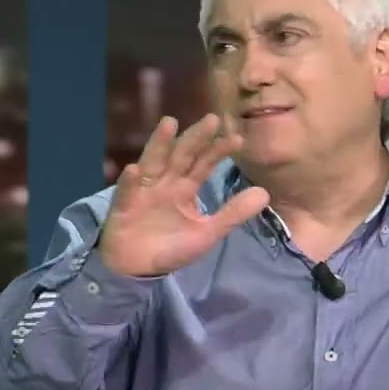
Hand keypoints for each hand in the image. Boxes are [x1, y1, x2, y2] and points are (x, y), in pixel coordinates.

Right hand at [98, 114, 268, 276]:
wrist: (137, 270)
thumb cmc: (170, 247)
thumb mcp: (207, 233)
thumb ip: (233, 213)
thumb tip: (265, 193)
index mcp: (185, 188)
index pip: (204, 164)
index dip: (218, 151)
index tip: (237, 139)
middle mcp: (164, 183)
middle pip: (181, 156)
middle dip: (195, 138)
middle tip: (212, 119)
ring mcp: (143, 191)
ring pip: (152, 163)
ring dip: (159, 144)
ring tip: (169, 123)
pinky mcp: (123, 207)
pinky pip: (127, 193)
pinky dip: (130, 182)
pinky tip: (134, 169)